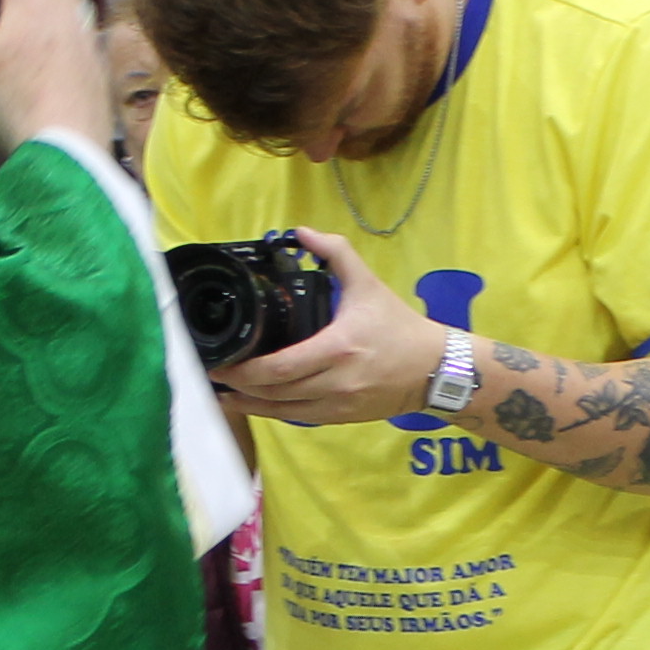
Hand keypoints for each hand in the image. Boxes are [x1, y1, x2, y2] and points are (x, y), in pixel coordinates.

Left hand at [218, 229, 454, 425]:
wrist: (436, 369)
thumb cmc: (399, 326)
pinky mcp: (344, 417)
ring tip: (224, 394)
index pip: (281, 367)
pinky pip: (300, 418)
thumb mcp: (368, 284)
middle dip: (239, 386)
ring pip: (284, 410)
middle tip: (213, 374)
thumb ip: (336, 252)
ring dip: (251, 403)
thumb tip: (301, 231)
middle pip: (276, 391)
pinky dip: (274, 412)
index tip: (221, 362)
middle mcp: (338, 381)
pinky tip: (255, 405)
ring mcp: (340, 404)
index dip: (245, 370)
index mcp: (339, 347)